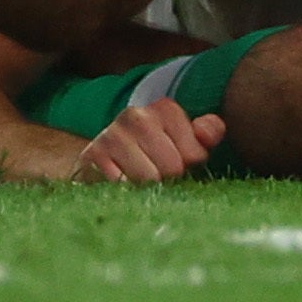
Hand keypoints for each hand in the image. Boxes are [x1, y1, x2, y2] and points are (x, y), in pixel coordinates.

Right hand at [71, 96, 223, 183]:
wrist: (100, 165)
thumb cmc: (153, 156)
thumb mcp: (185, 143)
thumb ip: (207, 133)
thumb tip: (209, 134)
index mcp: (164, 108)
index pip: (194, 153)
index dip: (189, 166)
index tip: (179, 163)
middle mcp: (137, 115)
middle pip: (173, 167)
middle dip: (169, 180)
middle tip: (157, 176)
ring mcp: (112, 134)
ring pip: (148, 179)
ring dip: (148, 190)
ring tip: (139, 182)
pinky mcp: (92, 156)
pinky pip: (123, 186)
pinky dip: (126, 193)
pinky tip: (122, 185)